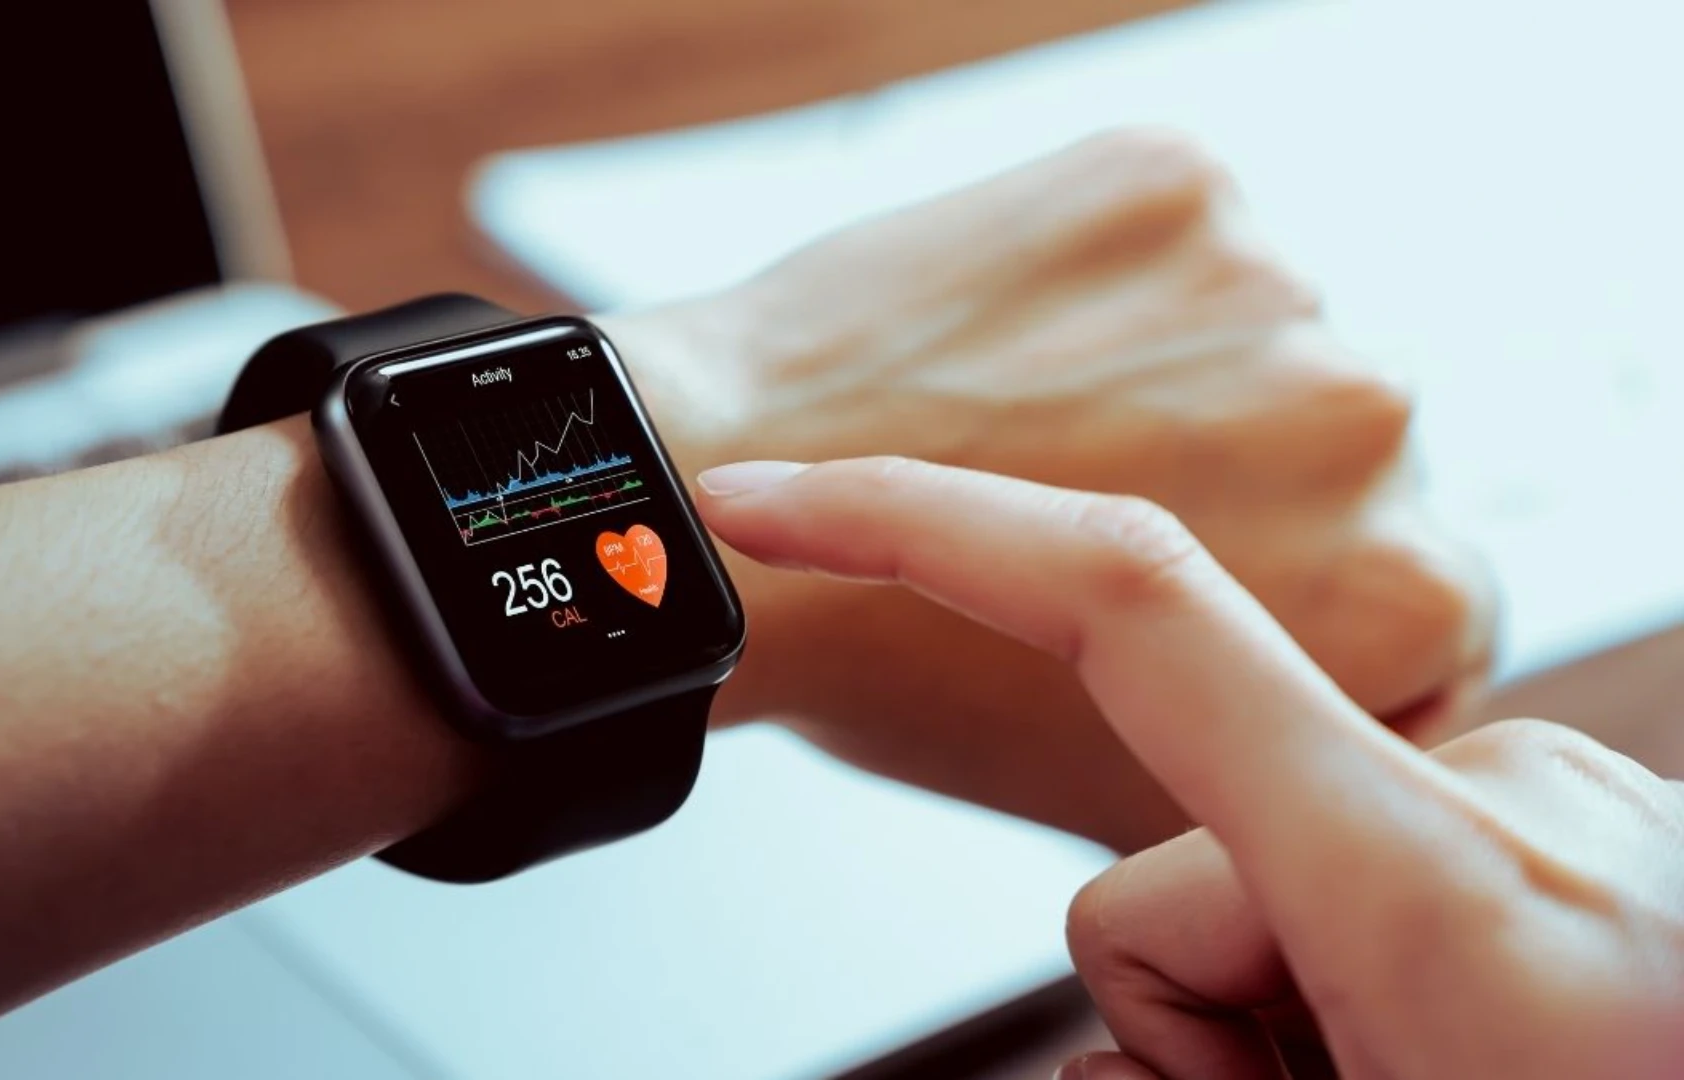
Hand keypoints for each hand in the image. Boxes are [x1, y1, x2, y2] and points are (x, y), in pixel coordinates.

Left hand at [607, 130, 1492, 849]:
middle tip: (1098, 510)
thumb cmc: (894, 662)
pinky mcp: (1173, 182)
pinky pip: (1164, 242)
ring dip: (1173, 373)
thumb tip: (1302, 751)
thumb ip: (1265, 761)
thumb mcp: (1120, 785)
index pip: (1417, 590)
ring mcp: (1273, 287)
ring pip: (1251, 338)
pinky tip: (1010, 349)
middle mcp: (1369, 422)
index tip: (1211, 596)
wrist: (721, 507)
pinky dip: (1100, 282)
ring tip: (1038, 431)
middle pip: (1339, 454)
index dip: (1298, 601)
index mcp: (1406, 593)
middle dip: (1240, 481)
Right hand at [696, 457, 1683, 1079]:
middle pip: (1158, 871)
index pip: (1129, 606)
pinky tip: (1444, 1054)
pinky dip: (1350, 982)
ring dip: (1273, 1018)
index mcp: (1435, 882)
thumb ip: (1166, 1058)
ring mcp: (1547, 810)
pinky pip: (1359, 872)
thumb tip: (1080, 1050)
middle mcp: (1500, 797)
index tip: (776, 504)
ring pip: (1254, 888)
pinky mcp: (1572, 831)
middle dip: (1184, 1024)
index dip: (923, 525)